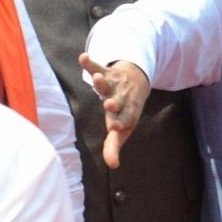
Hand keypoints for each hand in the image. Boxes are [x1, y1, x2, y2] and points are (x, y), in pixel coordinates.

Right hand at [78, 54, 149, 168]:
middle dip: (114, 103)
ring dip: (102, 81)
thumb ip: (114, 145)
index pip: (124, 118)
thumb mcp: (123, 128)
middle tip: (110, 104)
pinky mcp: (107, 72)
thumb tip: (113, 165)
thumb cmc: (126, 110)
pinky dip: (90, 62)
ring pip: (108, 83)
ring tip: (96, 78)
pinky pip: (98, 66)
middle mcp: (121, 98)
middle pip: (117, 101)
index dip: (120, 121)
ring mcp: (114, 84)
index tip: (116, 126)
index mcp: (126, 113)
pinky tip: (83, 57)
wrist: (138, 82)